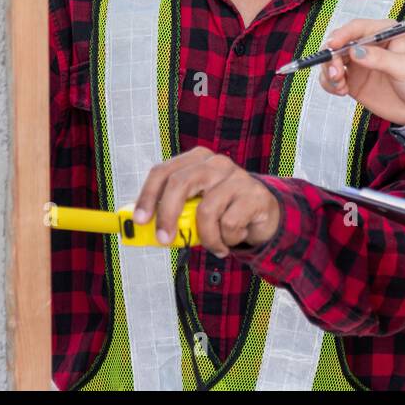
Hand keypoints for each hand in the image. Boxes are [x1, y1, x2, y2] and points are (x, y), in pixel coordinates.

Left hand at [132, 146, 280, 257]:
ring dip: (206, 237)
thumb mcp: (194, 209)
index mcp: (196, 160)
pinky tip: (233, 238)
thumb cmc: (222, 211)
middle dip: (167, 215)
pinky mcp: (255, 195)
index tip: (140, 219)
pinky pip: (229, 224)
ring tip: (214, 244)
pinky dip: (226, 240)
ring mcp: (237, 176)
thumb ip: (172, 214)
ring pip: (205, 211)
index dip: (148, 196)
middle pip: (180, 184)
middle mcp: (215, 163)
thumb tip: (143, 229)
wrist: (264, 213)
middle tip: (164, 239)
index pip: (163, 171)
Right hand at [315, 18, 404, 125]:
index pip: (356, 27)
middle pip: (339, 43)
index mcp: (383, 32)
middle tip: (336, 73)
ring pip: (331, 60)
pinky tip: (341, 91)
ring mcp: (358, 63)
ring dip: (328, 71)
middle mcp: (368, 44)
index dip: (341, 35)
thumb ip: (380, 58)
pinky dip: (330, 83)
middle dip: (331, 56)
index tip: (332, 46)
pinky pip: (332, 78)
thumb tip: (355, 51)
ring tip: (339, 86)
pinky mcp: (353, 80)